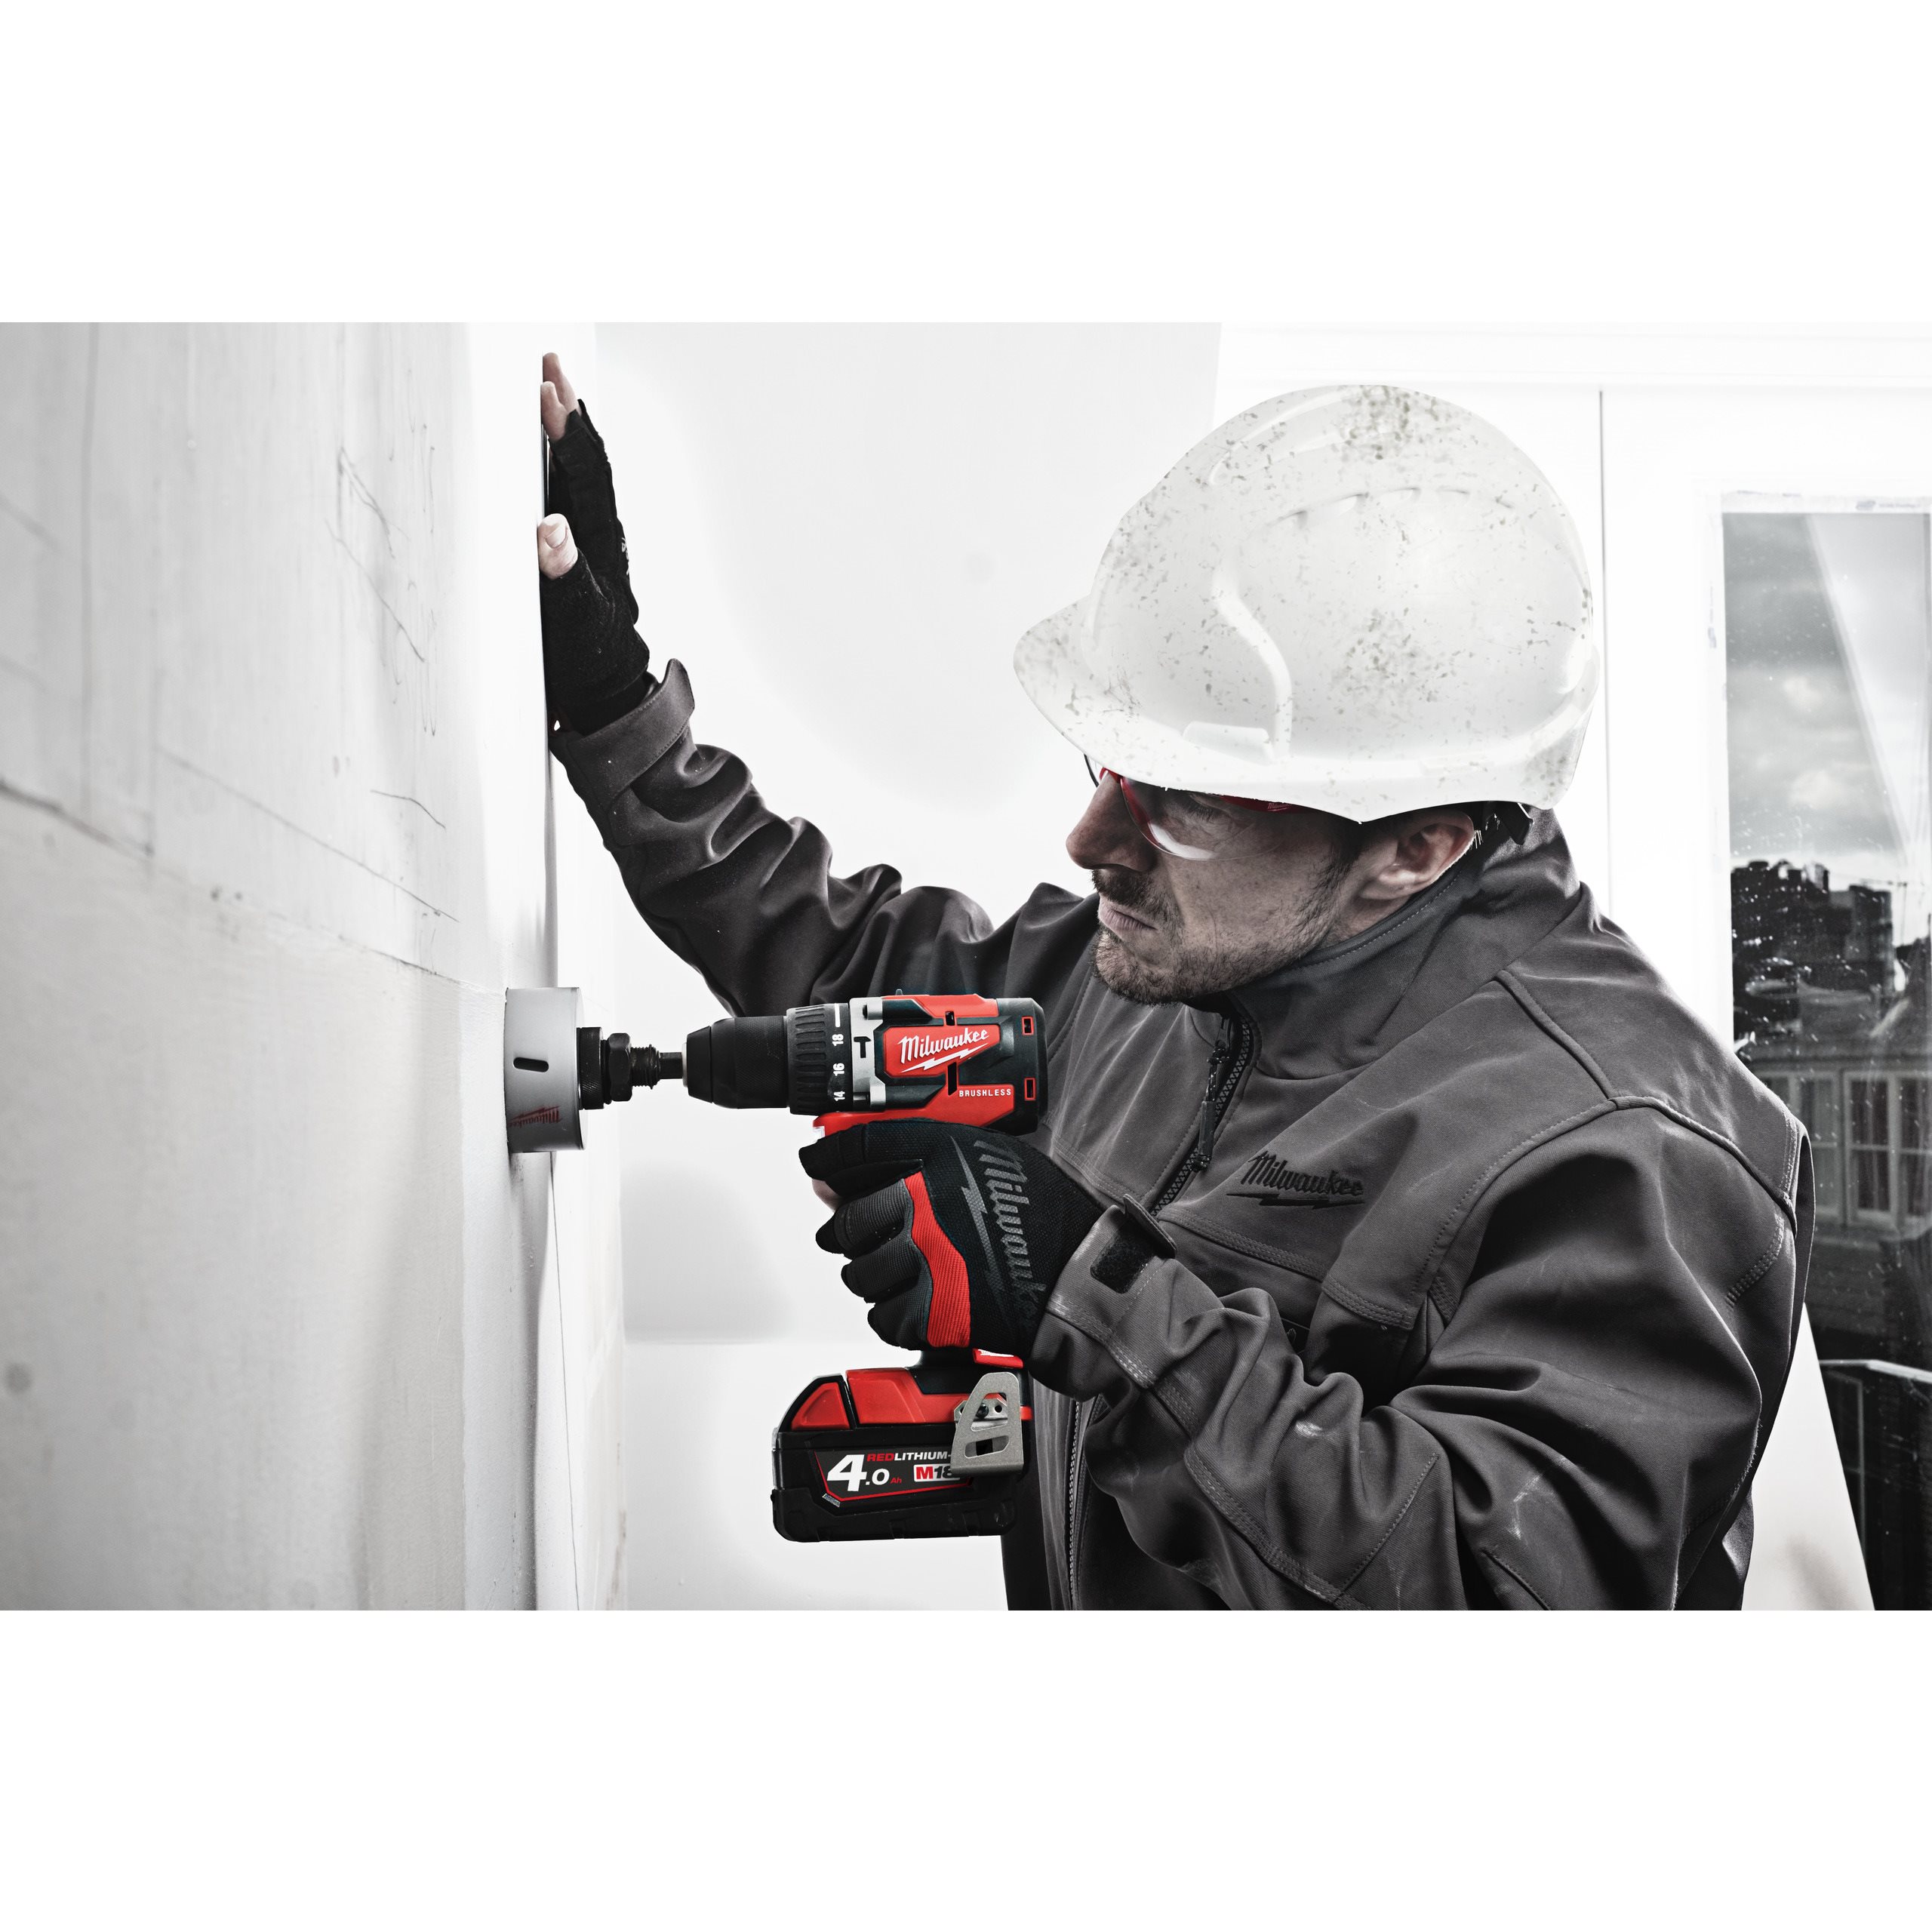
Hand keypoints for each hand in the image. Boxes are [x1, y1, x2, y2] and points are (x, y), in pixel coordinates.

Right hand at [534, 351, 651, 731]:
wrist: (607, 694)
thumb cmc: (589, 663)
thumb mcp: (575, 625)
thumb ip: (563, 578)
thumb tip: (549, 528)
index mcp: (602, 544)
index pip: (586, 475)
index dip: (568, 432)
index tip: (546, 390)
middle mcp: (601, 536)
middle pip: (589, 462)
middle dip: (569, 413)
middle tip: (548, 364)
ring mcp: (592, 544)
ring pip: (582, 475)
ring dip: (566, 430)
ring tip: (550, 388)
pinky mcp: (579, 555)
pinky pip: (572, 494)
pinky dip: (560, 462)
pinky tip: (547, 449)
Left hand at [800, 1121, 1101, 1357]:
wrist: (1084, 1278)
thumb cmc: (1048, 1218)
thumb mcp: (993, 1158)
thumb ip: (926, 1158)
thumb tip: (851, 1174)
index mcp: (944, 1153)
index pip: (856, 1148)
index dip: (826, 1160)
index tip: (815, 1167)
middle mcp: (927, 1201)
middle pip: (849, 1219)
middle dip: (852, 1232)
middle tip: (870, 1238)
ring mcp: (927, 1257)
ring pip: (860, 1271)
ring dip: (874, 1275)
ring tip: (907, 1274)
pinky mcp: (932, 1309)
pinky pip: (881, 1315)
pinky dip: (895, 1314)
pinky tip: (922, 1302)